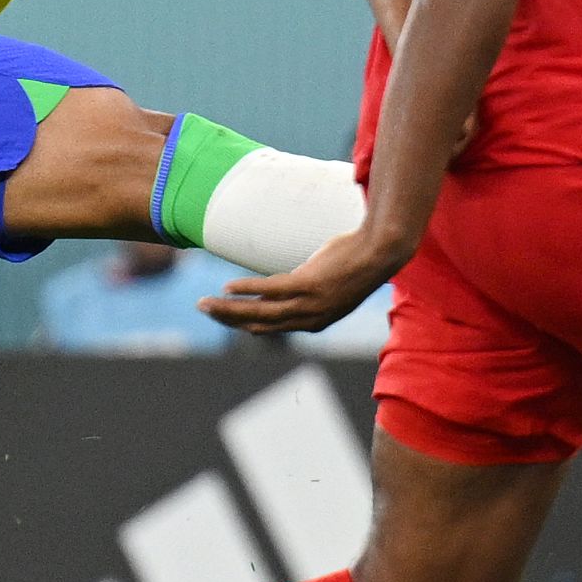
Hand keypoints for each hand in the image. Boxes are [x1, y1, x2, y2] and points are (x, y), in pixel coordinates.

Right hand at [200, 222, 412, 335]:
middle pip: (258, 324)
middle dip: (228, 318)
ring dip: (228, 309)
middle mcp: (309, 319)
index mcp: (313, 322)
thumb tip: (280, 286)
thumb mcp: (327, 283)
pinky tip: (227, 286)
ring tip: (205, 303)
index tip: (225, 315)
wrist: (379, 254)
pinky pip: (268, 290)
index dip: (244, 323)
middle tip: (203, 309)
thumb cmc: (355, 263)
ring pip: (259, 313)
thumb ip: (302, 289)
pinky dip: (246, 289)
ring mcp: (308, 304)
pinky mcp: (307, 286)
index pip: (270, 328)